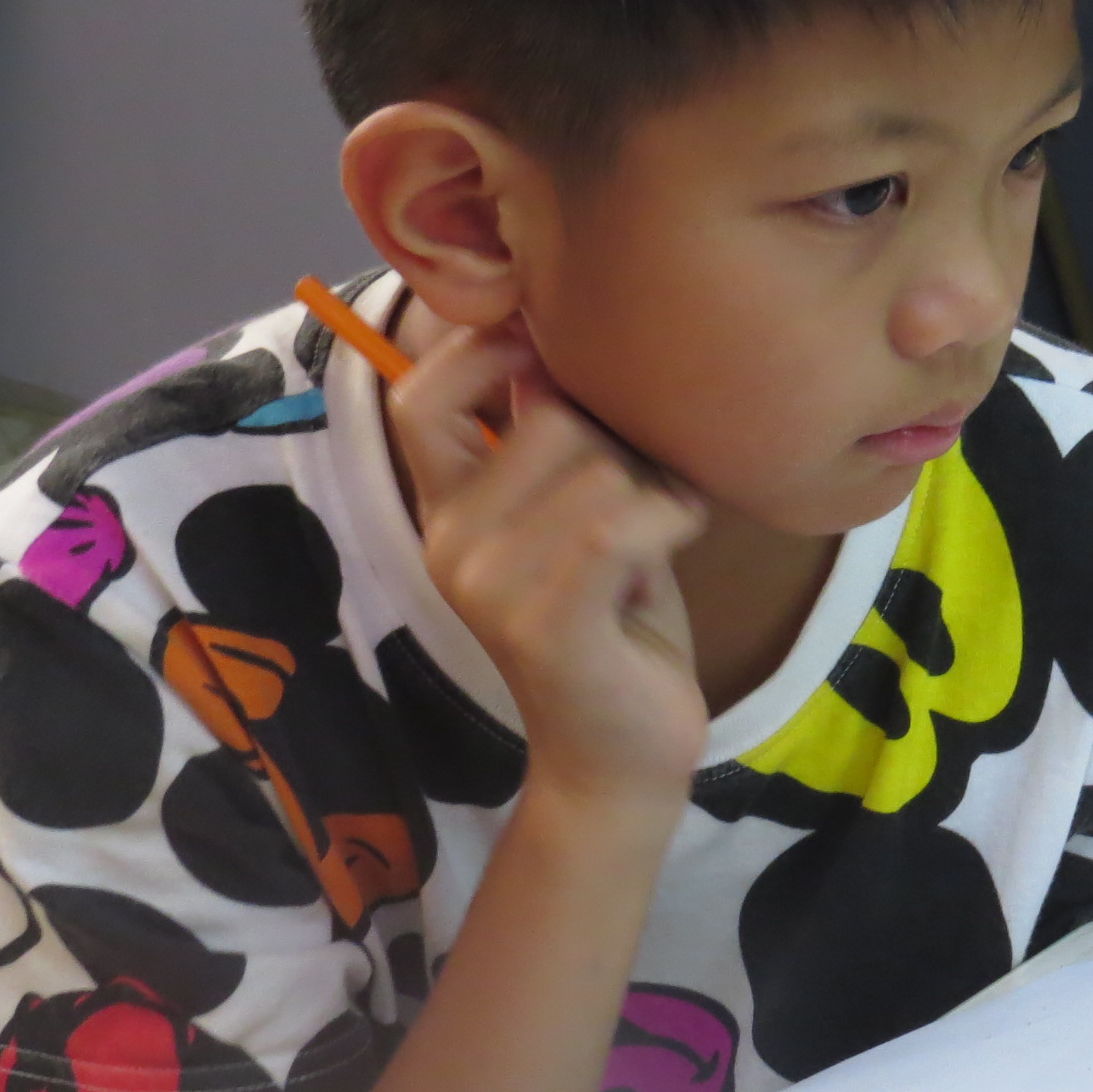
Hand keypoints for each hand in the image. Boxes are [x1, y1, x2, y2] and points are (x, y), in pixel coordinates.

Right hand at [391, 326, 709, 805]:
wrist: (623, 755)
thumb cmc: (619, 623)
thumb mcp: (581, 513)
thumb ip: (558, 438)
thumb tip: (558, 336)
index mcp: (447, 510)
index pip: (417, 396)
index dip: (477, 351)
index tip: (551, 350)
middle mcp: (450, 542)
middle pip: (549, 417)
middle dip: (623, 442)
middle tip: (646, 498)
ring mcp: (488, 584)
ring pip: (599, 465)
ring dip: (658, 490)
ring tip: (658, 537)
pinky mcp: (541, 622)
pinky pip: (622, 521)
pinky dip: (672, 522)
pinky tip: (675, 546)